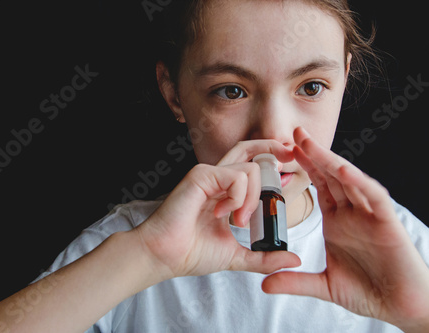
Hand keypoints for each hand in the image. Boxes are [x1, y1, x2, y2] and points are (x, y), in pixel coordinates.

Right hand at [134, 140, 299, 278]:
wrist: (165, 257)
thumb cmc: (191, 253)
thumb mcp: (237, 255)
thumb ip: (264, 257)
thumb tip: (293, 260)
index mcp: (223, 192)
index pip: (249, 165)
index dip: (269, 161)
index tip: (288, 166)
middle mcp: (217, 179)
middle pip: (248, 149)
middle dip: (272, 148)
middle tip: (289, 158)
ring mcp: (208, 175)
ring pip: (249, 169)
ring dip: (252, 198)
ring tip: (238, 220)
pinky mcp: (202, 176)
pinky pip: (236, 177)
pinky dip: (238, 198)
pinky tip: (223, 214)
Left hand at [262, 127, 428, 331]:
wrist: (400, 308)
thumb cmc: (368, 292)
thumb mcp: (324, 285)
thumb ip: (294, 281)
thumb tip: (264, 284)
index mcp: (338, 220)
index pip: (319, 186)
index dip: (304, 168)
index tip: (284, 152)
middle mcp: (353, 212)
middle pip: (331, 176)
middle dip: (314, 154)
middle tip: (294, 133)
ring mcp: (370, 215)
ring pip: (349, 180)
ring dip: (330, 161)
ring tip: (309, 144)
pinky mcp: (388, 222)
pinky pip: (373, 196)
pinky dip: (359, 182)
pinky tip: (342, 170)